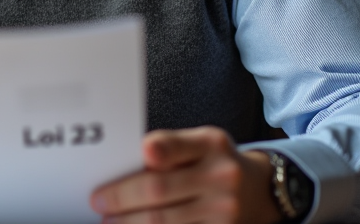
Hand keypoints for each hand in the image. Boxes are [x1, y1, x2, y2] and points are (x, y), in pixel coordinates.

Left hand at [90, 127, 281, 223]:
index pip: (174, 145)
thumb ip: (170, 149)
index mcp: (211, 144)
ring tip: (108, 221)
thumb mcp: (200, 143)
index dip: (152, 152)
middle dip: (121, 197)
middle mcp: (221, 176)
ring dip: (130, 222)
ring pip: (165, 220)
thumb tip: (124, 163)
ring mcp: (225, 210)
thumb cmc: (215, 162)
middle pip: (160, 189)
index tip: (120, 158)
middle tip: (98, 202)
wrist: (262, 190)